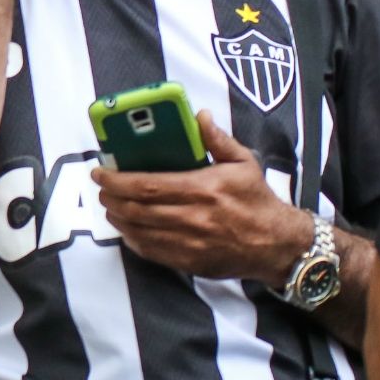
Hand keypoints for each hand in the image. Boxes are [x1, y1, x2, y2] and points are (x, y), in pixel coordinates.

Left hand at [94, 109, 311, 284]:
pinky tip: (128, 228)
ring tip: (110, 206)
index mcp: (202, 190)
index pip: (146, 185)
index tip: (101, 173)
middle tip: (102, 189)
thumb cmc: (257, 201)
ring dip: (117, 218)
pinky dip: (132, 239)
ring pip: (138, 231)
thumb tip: (200, 117)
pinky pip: (150, 252)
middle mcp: (193, 218)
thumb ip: (217, 140)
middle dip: (110, 198)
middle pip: (136, 209)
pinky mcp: (189, 262)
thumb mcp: (244, 163)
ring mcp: (189, 243)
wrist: (278, 245)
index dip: (117, 180)